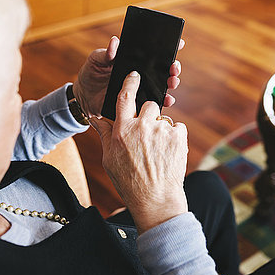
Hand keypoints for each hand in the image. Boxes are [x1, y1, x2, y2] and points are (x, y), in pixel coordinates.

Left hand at [73, 36, 184, 117]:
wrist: (83, 96)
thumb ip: (106, 53)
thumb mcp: (96, 60)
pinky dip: (163, 101)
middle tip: (174, 67)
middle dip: (173, 67)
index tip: (178, 43)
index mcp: (132, 60)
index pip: (153, 52)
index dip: (167, 47)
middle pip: (163, 69)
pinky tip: (166, 100)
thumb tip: (115, 41)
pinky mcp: (137, 102)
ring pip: (162, 85)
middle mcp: (140, 74)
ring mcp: (140, 88)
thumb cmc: (91, 73)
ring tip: (172, 82)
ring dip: (171, 83)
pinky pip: (153, 102)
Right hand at [90, 71, 188, 233]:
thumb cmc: (129, 181)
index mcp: (122, 129)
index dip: (130, 82)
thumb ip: (104, 133)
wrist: (156, 199)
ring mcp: (162, 130)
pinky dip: (174, 136)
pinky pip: (177, 127)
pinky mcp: (179, 137)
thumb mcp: (109, 158)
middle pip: (148, 104)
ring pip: (162, 117)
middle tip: (146, 135)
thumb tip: (95, 117)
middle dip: (147, 114)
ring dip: (160, 128)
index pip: (125, 96)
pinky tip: (168, 152)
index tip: (134, 74)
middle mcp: (142, 125)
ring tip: (157, 150)